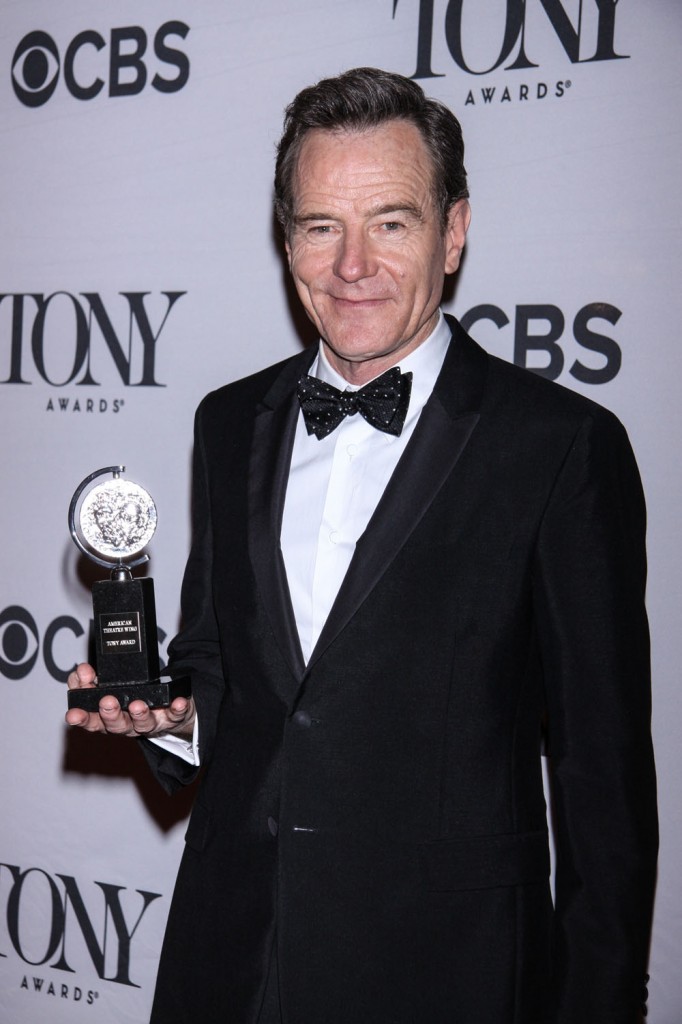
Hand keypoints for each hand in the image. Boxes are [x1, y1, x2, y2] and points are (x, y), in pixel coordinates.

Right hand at [65, 662, 195, 739]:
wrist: (165, 710)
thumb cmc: (129, 697)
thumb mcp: (104, 688)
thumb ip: (87, 681)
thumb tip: (79, 671)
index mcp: (108, 718)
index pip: (91, 720)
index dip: (81, 718)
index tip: (73, 713)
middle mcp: (128, 724)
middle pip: (117, 725)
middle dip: (110, 715)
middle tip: (107, 702)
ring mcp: (151, 722)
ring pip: (144, 724)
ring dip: (140, 714)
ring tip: (137, 705)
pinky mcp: (172, 717)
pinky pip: (175, 715)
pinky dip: (177, 709)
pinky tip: (178, 701)